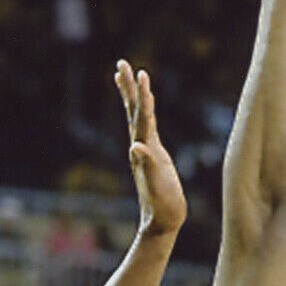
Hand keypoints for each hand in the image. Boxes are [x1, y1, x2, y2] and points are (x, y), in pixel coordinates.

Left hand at [115, 61, 185, 238]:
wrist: (161, 222)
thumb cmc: (163, 206)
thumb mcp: (156, 187)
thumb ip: (147, 166)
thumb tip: (135, 146)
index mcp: (145, 150)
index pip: (143, 117)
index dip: (143, 95)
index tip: (141, 73)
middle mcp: (141, 146)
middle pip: (133, 111)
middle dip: (129, 87)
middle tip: (122, 63)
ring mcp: (145, 150)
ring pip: (136, 116)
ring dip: (132, 95)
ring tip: (125, 75)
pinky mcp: (152, 155)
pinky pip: (145, 126)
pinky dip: (143, 111)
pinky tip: (143, 106)